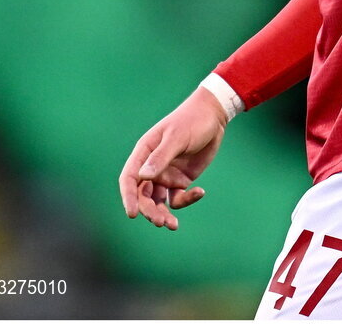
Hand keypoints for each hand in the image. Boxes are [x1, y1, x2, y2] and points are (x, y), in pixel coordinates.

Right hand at [119, 86, 227, 230]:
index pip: (129, 179)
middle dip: (149, 211)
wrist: (214, 116)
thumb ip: (161, 156)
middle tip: (161, 222)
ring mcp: (166, 175)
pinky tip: (200, 192)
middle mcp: (152, 167)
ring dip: (163, 214)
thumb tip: (143, 177)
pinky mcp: (181, 180)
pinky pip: (178, 198)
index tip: (132, 214)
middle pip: (143, 195)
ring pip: (158, 201)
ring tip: (173, 225)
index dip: (128, 197)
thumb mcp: (177, 136)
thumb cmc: (192, 120)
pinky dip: (186, 200)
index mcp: (144, 153)